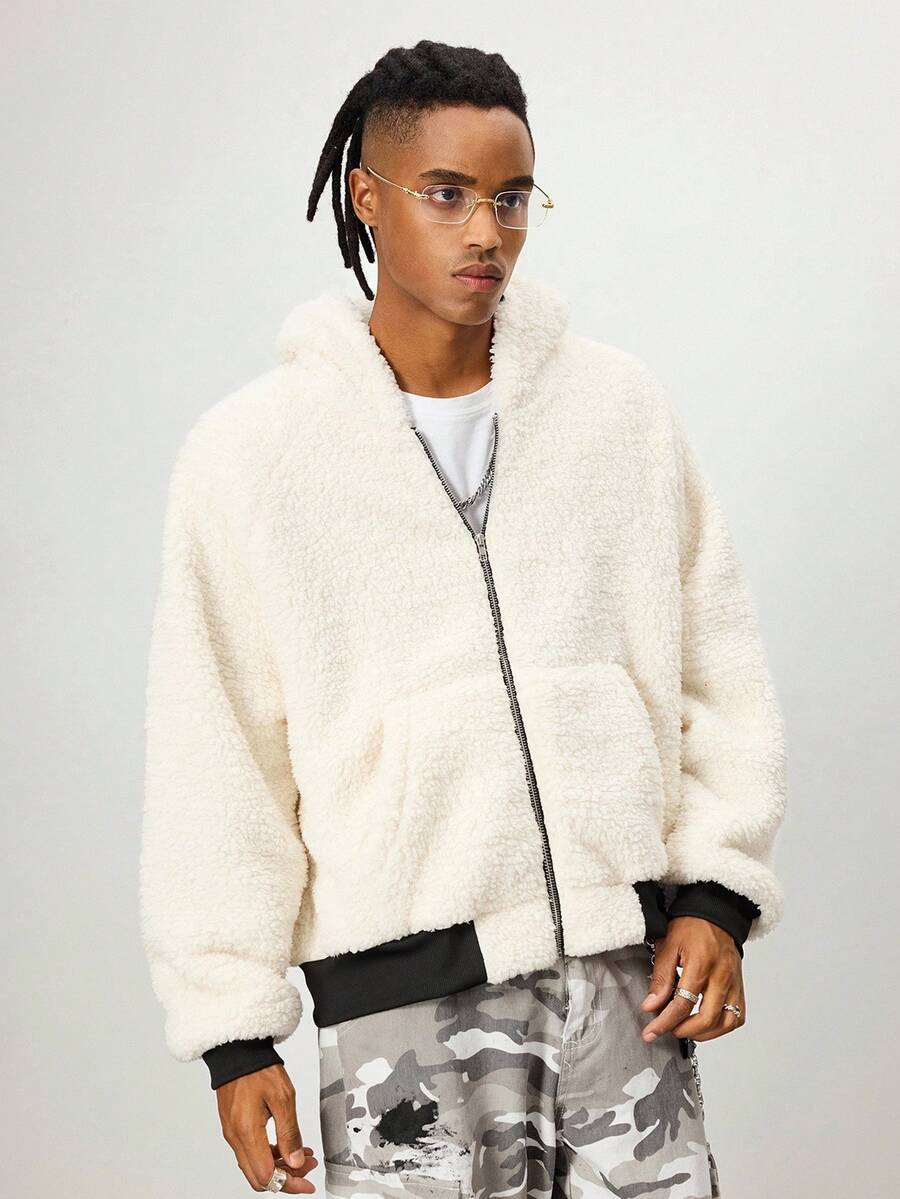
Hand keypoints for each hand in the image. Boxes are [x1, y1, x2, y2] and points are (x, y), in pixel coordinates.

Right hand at [216, 1063, 318, 1191]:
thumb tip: (296, 1162)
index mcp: (247, 1132)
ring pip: (254, 1166)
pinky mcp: (234, 1127)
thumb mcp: (283, 1097)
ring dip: (279, 1167)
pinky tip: (285, 1146)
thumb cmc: (258, 1069)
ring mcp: (233, 1133)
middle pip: (259, 1177)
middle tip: (307, 1170)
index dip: (289, 1184)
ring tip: (302, 1156)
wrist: (237, 1052)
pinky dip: (269, 1155)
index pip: (267, 1176)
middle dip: (285, 1179)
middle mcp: (236, 1138)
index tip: (307, 1183)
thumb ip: (290, 1133)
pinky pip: (250, 1152)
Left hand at [639, 916, 746, 1043]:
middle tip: (666, 1029)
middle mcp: (722, 976)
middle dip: (683, 1031)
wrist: (716, 913)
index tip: (651, 1032)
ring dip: (704, 1034)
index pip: (682, 1004)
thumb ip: (660, 978)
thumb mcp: (668, 945)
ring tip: (685, 1029)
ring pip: (726, 1023)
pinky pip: (737, 1017)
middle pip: (707, 1019)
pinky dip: (722, 1027)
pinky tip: (706, 1025)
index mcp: (702, 964)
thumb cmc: (691, 925)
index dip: (664, 1022)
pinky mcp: (740, 987)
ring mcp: (734, 983)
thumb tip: (650, 1005)